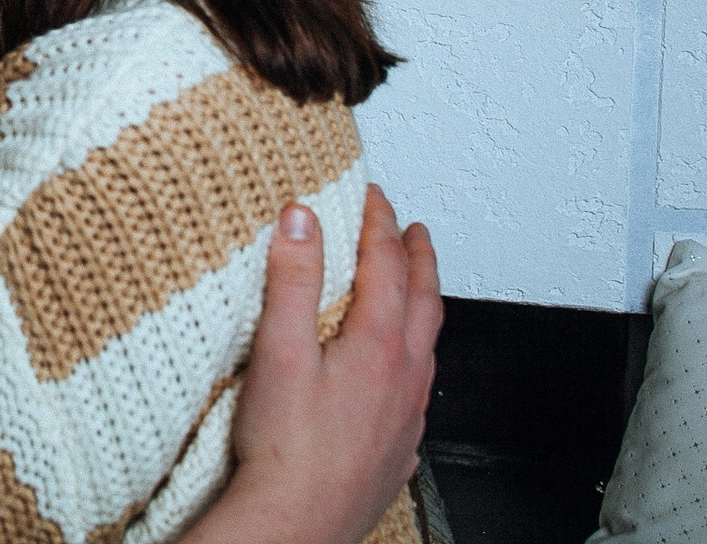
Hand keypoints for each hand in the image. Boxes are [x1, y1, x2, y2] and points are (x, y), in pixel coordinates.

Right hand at [181, 186, 442, 543]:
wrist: (297, 527)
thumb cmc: (284, 449)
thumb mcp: (279, 351)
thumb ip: (292, 280)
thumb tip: (302, 218)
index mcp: (378, 346)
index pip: (388, 265)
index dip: (379, 223)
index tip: (373, 196)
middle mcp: (404, 379)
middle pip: (424, 301)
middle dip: (419, 258)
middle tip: (415, 229)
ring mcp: (406, 418)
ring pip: (427, 348)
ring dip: (423, 308)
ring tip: (415, 292)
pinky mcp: (396, 452)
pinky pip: (418, 396)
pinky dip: (414, 365)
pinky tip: (400, 377)